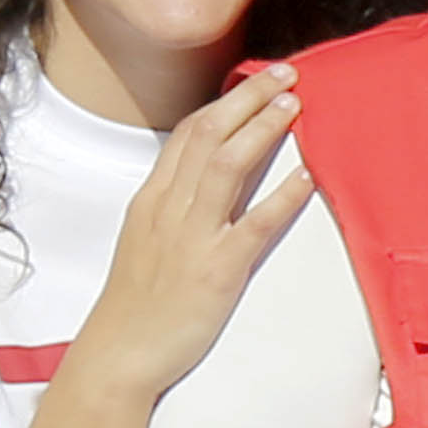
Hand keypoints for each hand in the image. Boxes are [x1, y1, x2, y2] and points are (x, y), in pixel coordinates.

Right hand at [60, 62, 313, 400]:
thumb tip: (205, 178)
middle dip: (250, 99)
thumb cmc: (136, 303)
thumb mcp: (146, 240)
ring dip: (264, 130)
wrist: (119, 354)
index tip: (256, 80)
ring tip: (295, 105)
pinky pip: (254, 224)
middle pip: (209, 135)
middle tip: (287, 74)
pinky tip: (308, 177)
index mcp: (152, 198)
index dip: (226, 102)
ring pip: (227, 165)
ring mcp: (191, 237)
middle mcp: (169, 208)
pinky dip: (283, 197)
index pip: (188, 132)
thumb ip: (173, 206)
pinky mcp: (216, 270)